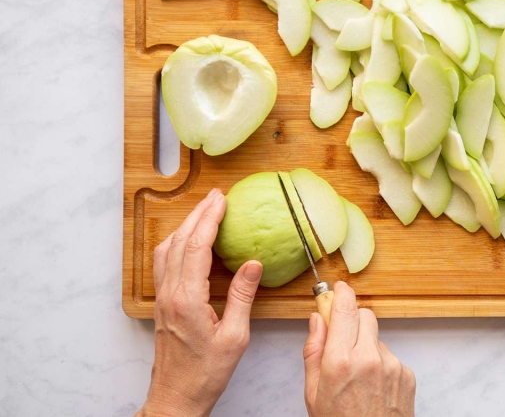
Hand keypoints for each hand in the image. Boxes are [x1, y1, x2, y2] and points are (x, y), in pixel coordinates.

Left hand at [137, 188, 261, 416]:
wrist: (176, 396)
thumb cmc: (205, 373)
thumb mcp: (235, 337)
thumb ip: (242, 297)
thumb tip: (253, 265)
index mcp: (188, 300)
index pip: (197, 248)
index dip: (209, 220)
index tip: (222, 201)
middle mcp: (170, 295)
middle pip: (180, 242)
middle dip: (198, 214)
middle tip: (216, 196)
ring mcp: (163, 298)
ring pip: (168, 250)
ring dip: (186, 226)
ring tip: (204, 211)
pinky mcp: (163, 304)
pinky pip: (165, 263)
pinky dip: (177, 243)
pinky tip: (189, 241)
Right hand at [303, 282, 415, 416]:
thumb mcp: (313, 392)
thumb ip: (313, 350)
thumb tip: (316, 320)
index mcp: (340, 362)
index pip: (345, 309)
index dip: (341, 293)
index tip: (337, 288)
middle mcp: (369, 358)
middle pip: (365, 315)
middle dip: (353, 319)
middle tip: (342, 336)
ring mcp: (392, 365)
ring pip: (377, 337)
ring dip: (366, 345)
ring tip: (357, 376)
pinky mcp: (407, 374)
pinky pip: (390, 356)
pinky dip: (381, 364)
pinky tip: (373, 386)